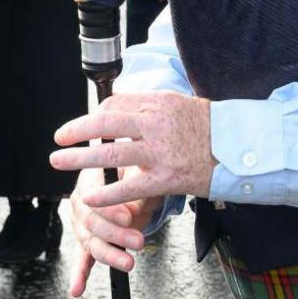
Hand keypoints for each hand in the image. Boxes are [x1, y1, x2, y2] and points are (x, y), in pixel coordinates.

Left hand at [51, 90, 215, 206]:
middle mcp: (156, 124)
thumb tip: (119, 102)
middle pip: (105, 124)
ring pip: (111, 155)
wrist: (239, 149)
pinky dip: (105, 192)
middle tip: (58, 138)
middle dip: (76, 131)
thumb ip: (148, 106)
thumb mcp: (178, 104)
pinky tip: (89, 196)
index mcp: (158, 102)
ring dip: (80, 159)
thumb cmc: (209, 127)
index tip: (82, 126)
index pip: (114, 106)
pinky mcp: (166, 178)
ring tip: (59, 162)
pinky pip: (128, 186)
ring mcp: (160, 152)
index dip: (93, 116)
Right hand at [66, 166, 159, 296]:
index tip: (128, 217)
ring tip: (128, 262)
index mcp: (89, 178)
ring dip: (110, 254)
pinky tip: (77, 289)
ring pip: (91, 242)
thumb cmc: (135, 170)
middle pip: (91, 221)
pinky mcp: (87, 240)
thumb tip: (132, 212)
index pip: (92, 194)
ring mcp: (81, 223)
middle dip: (116, 234)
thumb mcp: (139, 171)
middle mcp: (80, 201)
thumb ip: (134, 189)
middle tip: (138, 240)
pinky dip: (79, 274)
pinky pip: (82, 258)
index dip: (109, 209)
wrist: (133, 178)